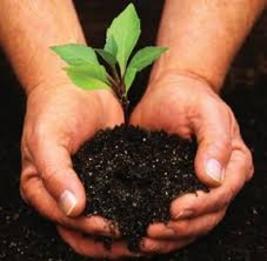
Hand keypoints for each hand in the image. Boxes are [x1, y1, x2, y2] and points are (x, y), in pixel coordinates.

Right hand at [20, 83, 136, 257]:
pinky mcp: (108, 170)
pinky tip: (149, 208)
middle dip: (107, 239)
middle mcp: (65, 190)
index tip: (113, 228)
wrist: (77, 85)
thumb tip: (72, 209)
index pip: (65, 221)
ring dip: (123, 226)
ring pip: (105, 214)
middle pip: (85, 227)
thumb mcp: (46, 139)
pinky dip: (132, 204)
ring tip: (145, 231)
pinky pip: (119, 193)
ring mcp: (89, 182)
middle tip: (134, 241)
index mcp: (44, 188)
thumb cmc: (54, 109)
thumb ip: (55, 174)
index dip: (89, 229)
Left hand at [130, 72, 252, 253]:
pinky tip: (138, 232)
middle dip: (181, 228)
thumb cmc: (190, 98)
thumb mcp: (207, 113)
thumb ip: (214, 142)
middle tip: (153, 230)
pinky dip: (157, 226)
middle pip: (206, 216)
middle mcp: (216, 180)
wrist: (170, 93)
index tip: (176, 209)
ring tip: (143, 239)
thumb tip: (213, 178)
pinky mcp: (171, 185)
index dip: (201, 205)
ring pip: (188, 223)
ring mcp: (193, 185)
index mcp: (232, 163)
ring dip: (167, 236)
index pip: (222, 194)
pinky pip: (168, 212)